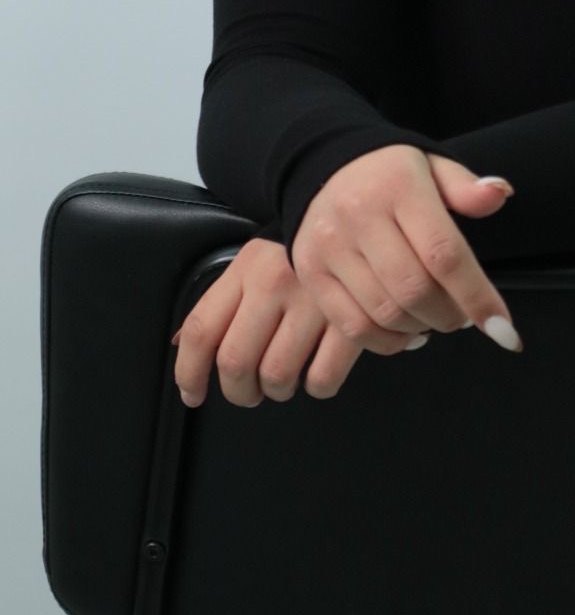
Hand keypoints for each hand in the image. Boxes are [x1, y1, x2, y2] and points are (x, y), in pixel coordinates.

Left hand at [173, 236, 366, 408]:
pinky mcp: (350, 320)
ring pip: (277, 376)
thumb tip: (183, 345)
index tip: (191, 394)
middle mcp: (275, 284)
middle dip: (237, 391)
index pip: (202, 330)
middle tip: (246, 391)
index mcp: (247, 269)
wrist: (352, 221)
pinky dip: (316, 386)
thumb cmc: (296, 250)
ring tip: (283, 380)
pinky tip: (316, 372)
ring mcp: (314, 303)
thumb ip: (220, 301)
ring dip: (275, 390)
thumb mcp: (252, 262)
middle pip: (236, 362)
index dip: (189, 372)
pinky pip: (322, 378)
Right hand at [291, 144, 522, 354]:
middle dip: (451, 315)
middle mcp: (359, 216)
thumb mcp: (433, 167)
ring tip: (436, 318)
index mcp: (398, 187)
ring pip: (384, 314)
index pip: (444, 252)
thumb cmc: (392, 175)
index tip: (505, 330)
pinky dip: (388, 342)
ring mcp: (329, 247)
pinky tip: (407, 331)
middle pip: (414, 290)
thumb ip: (466, 187)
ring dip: (422, 328)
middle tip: (464, 315)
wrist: (325, 167)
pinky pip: (353, 327)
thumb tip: (499, 194)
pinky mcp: (311, 274)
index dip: (477, 296)